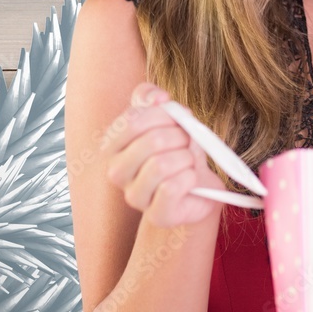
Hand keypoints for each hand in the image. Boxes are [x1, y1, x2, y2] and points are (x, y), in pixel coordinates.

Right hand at [102, 82, 225, 227]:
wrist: (199, 186)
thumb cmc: (178, 151)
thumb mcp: (166, 117)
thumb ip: (152, 98)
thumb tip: (157, 97)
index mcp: (113, 145)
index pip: (134, 120)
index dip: (164, 115)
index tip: (177, 120)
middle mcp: (117, 172)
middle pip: (152, 141)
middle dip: (179, 136)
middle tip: (187, 142)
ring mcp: (134, 196)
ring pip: (161, 165)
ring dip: (186, 158)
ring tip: (188, 161)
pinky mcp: (157, 215)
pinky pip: (172, 188)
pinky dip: (190, 178)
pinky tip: (190, 179)